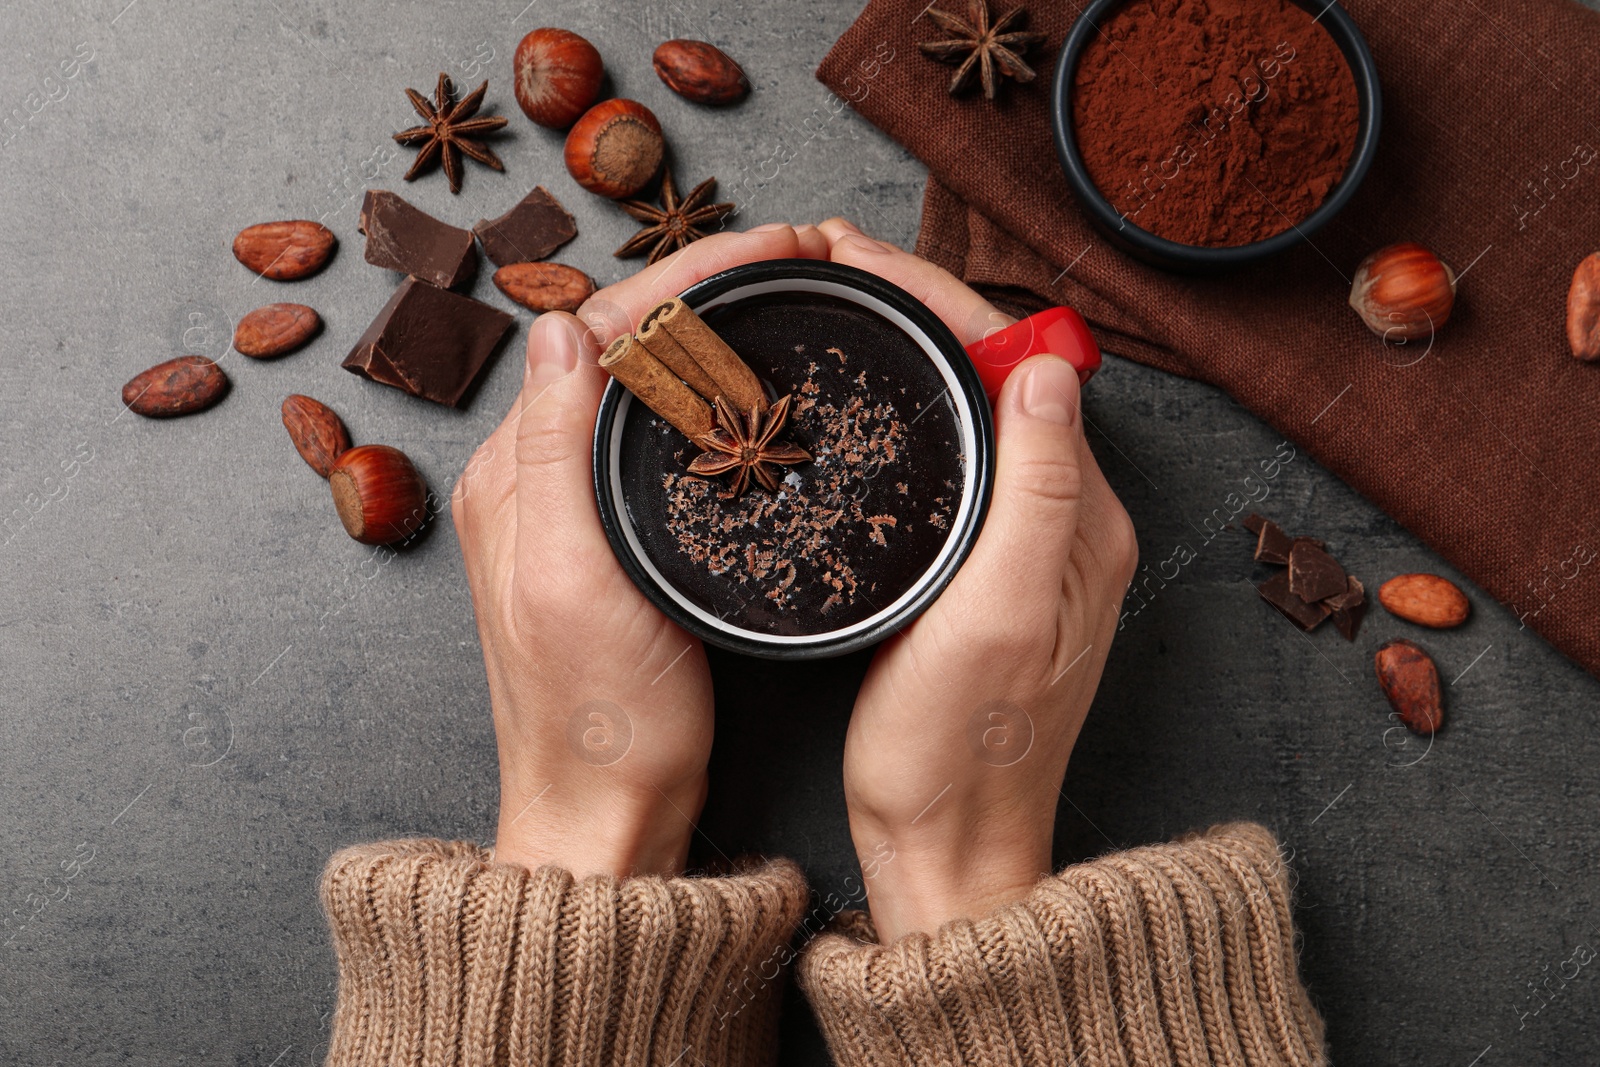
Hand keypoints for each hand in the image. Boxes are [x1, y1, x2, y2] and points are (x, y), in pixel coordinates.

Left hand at [453, 223, 828, 877]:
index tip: (767, 247)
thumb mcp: (572, 582)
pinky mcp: (612, 542)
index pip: (595, 330)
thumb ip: (556, 452)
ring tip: (785, 298)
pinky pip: (658, 437)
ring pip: (643, 384)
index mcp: (512, 475)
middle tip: (795, 258)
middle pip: (619, 344)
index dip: (684, 276)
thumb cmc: (598, 721)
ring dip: (709, 331)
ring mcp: (572, 510)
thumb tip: (564, 325)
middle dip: (704, 287)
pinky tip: (756, 391)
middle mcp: (533, 479)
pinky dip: (709, 395)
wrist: (609, 818)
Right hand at [815, 219, 1138, 939]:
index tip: (860, 255)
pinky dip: (907, 414)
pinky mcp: (985, 576)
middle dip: (919, 308)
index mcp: (1080, 518)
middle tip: (830, 264)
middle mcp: (1065, 522)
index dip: (940, 298)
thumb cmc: (963, 751)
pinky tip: (860, 406)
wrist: (947, 849)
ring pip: (973, 414)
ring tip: (835, 306)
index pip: (1021, 363)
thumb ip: (1038, 489)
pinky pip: (956, 463)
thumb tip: (1047, 364)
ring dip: (912, 352)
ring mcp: (1025, 549)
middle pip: (998, 376)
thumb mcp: (1002, 614)